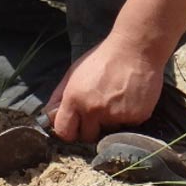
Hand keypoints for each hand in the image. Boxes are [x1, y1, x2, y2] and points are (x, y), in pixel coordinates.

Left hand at [44, 33, 165, 142]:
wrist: (135, 49)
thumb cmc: (103, 58)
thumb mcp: (74, 72)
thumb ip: (60, 95)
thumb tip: (49, 116)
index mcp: (74, 99)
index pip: (64, 132)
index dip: (69, 131)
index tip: (75, 127)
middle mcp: (93, 110)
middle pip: (87, 136)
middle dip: (91, 128)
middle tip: (98, 113)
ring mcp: (115, 115)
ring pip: (109, 132)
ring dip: (110, 122)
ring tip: (116, 101)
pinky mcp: (135, 117)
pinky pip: (128, 126)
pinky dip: (128, 117)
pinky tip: (129, 99)